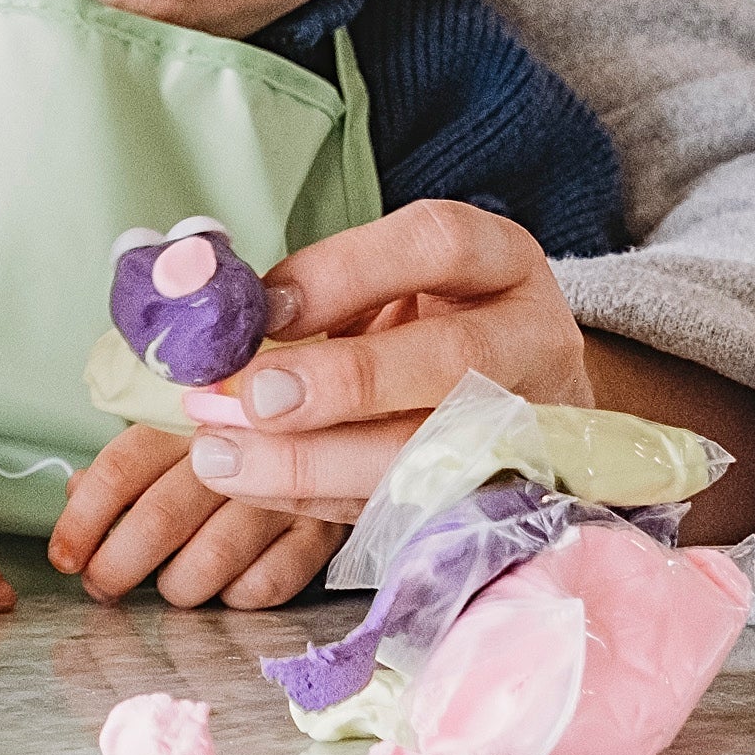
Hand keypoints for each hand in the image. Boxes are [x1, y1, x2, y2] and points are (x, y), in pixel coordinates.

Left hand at [43, 425, 345, 607]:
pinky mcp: (325, 532)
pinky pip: (267, 585)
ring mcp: (286, 492)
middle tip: (103, 587)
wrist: (346, 416)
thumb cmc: (244, 432)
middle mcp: (238, 450)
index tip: (64, 557)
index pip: (122, 467)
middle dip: (118, 565)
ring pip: (211, 560)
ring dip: (177, 586)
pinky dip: (237, 596)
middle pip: (160, 519)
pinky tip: (229, 587)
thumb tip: (75, 491)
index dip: (84, 519)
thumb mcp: (183, 429)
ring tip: (169, 587)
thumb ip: (132, 461)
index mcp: (190, 417)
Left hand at [175, 202, 589, 521]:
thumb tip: (232, 313)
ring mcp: (530, 428)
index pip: (439, 245)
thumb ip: (327, 287)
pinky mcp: (500, 498)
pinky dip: (319, 500)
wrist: (520, 399)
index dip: (345, 273)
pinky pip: (406, 509)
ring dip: (314, 461)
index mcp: (503, 262)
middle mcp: (531, 342)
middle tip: (251, 397)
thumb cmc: (435, 322)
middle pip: (451, 359)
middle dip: (345, 382)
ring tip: (223, 454)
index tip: (263, 305)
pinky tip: (254, 482)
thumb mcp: (398, 278)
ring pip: (431, 452)